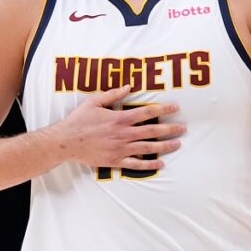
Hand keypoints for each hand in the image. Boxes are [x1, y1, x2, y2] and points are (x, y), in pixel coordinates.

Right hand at [57, 85, 184, 171]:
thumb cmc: (79, 120)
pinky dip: (149, 164)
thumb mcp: (94, 102)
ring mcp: (120, 148)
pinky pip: (136, 164)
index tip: (176, 108)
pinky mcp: (115, 160)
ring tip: (178, 144)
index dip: (163, 110)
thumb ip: (113, 94)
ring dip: (165, 146)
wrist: (66, 142)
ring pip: (147, 148)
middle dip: (170, 129)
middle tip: (183, 128)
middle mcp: (123, 134)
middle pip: (152, 131)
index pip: (147, 113)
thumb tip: (128, 87)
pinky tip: (160, 163)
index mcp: (119, 118)